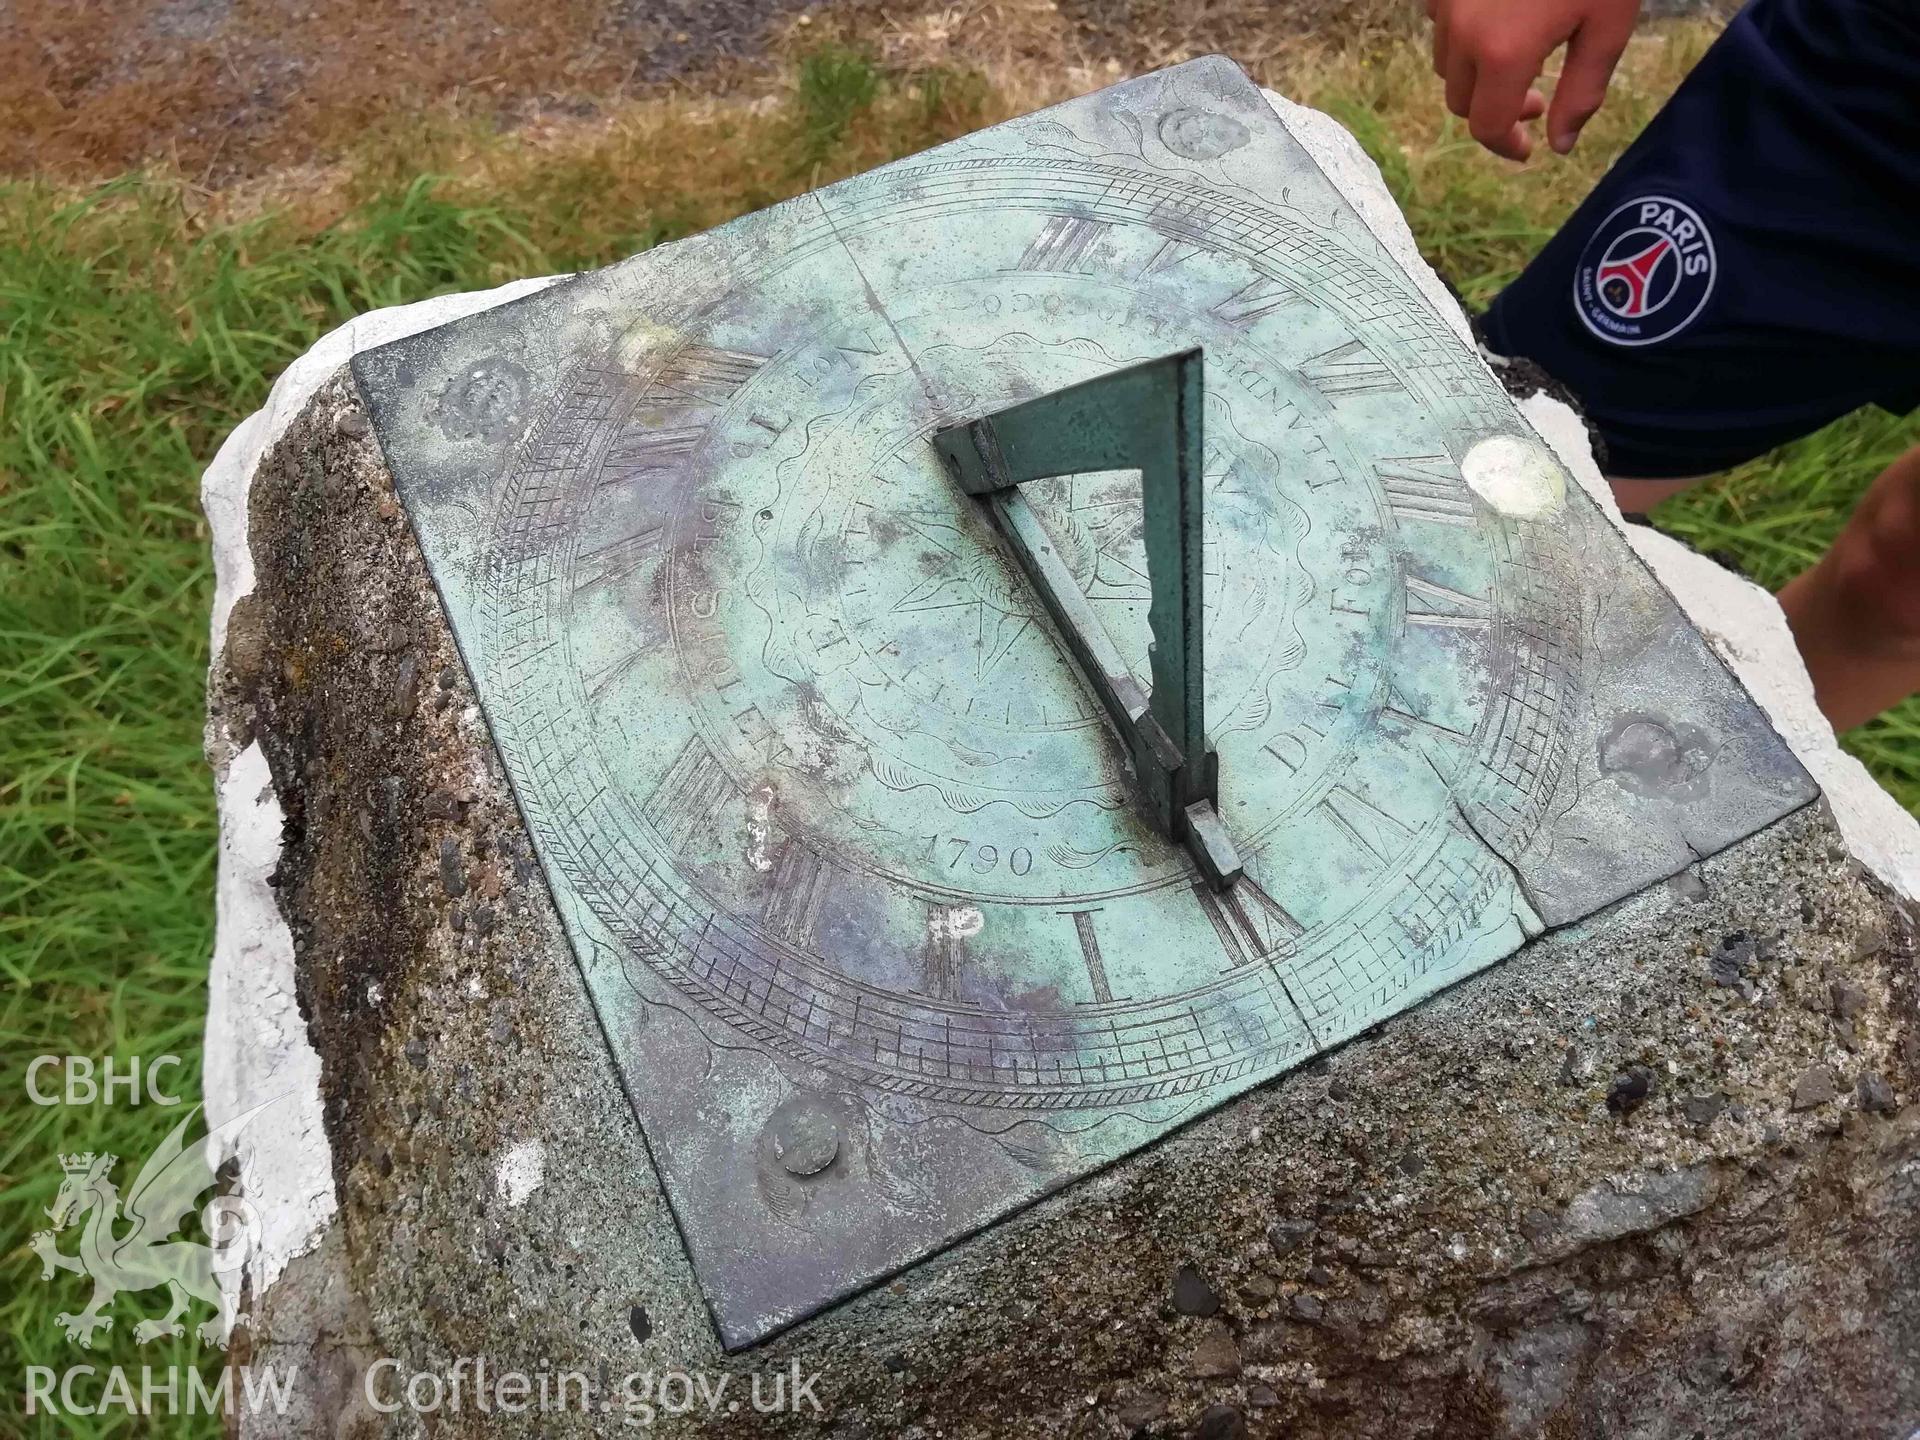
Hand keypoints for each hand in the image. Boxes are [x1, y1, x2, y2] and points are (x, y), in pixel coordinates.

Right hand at [1428, 0, 1641, 159]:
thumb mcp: (1608, 26)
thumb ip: (1582, 92)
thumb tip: (1559, 145)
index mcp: (1504, 54)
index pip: (1487, 125)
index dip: (1507, 144)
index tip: (1529, 146)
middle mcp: (1461, 33)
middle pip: (1459, 101)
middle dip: (1494, 111)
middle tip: (1538, 99)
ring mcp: (1445, 2)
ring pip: (1445, 63)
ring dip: (1477, 75)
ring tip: (1519, 56)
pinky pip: (1441, 20)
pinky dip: (1464, 35)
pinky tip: (1500, 18)